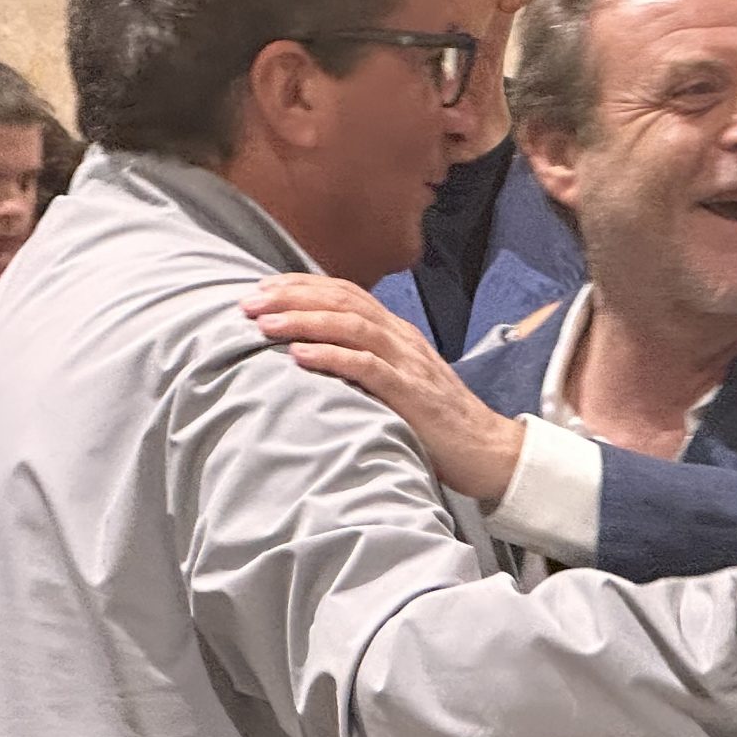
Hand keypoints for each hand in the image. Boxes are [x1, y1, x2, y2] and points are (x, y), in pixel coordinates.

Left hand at [244, 275, 526, 502]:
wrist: (487, 450)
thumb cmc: (436, 421)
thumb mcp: (398, 381)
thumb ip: (365, 363)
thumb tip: (314, 357)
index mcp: (396, 332)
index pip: (344, 293)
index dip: (300, 286)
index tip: (259, 292)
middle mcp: (401, 339)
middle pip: (342, 300)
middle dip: (291, 297)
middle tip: (249, 304)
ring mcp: (408, 364)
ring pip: (351, 325)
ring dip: (304, 321)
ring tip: (265, 324)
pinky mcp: (412, 394)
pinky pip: (367, 367)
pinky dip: (331, 357)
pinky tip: (300, 356)